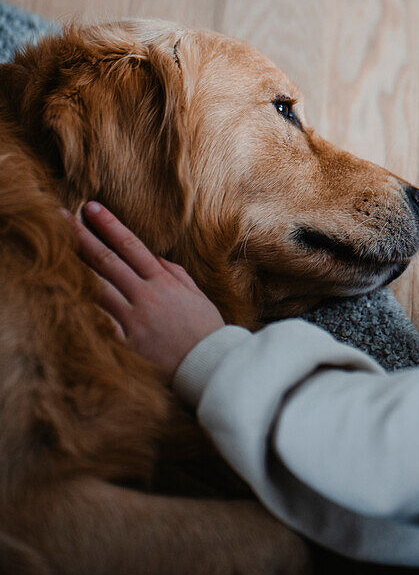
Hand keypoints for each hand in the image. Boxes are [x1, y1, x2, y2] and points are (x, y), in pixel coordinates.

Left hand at [64, 202, 224, 382]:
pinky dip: (80, 309)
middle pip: (106, 260)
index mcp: (162, 282)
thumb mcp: (196, 295)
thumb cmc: (205, 331)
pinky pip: (97, 322)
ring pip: (96, 287)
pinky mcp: (125, 344)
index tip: (91, 207)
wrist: (209, 367)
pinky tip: (60, 295)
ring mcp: (133, 320)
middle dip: (82, 236)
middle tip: (59, 217)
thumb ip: (174, 273)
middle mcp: (145, 296)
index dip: (109, 224)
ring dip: (73, 266)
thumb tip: (153, 257)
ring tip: (53, 249)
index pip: (130, 245)